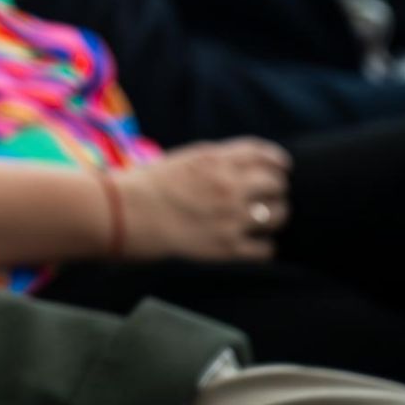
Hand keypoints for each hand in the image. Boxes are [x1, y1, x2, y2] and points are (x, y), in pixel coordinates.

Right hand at [112, 140, 291, 261]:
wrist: (123, 213)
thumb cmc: (147, 184)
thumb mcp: (185, 159)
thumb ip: (218, 161)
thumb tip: (248, 166)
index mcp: (216, 160)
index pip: (266, 156)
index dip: (278, 163)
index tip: (280, 169)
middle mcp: (228, 185)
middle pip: (277, 185)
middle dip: (274, 191)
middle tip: (266, 198)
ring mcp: (230, 217)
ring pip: (278, 215)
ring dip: (272, 217)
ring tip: (259, 222)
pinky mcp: (227, 246)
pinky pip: (266, 249)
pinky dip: (262, 246)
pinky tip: (251, 244)